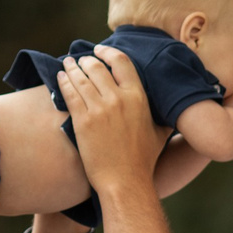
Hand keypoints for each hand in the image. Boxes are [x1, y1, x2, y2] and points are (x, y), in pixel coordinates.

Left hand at [57, 44, 168, 197]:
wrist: (124, 181)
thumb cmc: (143, 160)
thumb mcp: (160, 132)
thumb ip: (163, 114)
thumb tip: (173, 107)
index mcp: (138, 97)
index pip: (121, 62)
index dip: (108, 52)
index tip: (99, 50)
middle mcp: (118, 99)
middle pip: (96, 67)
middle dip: (86, 60)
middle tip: (80, 60)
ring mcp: (99, 109)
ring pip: (81, 78)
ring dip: (72, 68)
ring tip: (67, 64)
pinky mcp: (82, 121)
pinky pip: (69, 94)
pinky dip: (63, 82)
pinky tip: (60, 77)